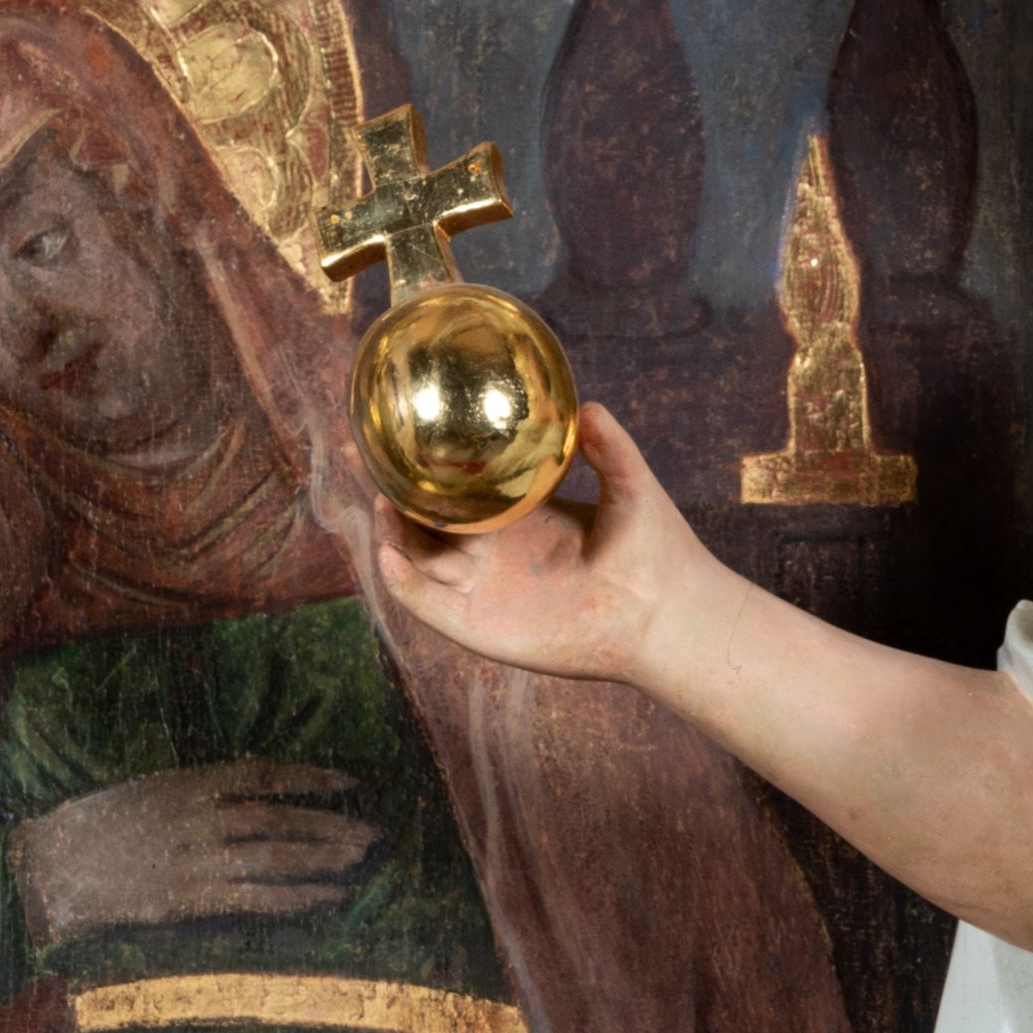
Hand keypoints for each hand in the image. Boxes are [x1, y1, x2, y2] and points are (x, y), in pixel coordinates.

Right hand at [14, 764, 380, 944]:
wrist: (53, 867)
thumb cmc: (100, 827)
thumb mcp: (149, 791)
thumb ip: (199, 794)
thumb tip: (250, 796)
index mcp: (186, 783)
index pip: (261, 774)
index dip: (308, 778)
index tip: (346, 780)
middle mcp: (197, 819)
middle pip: (277, 818)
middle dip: (329, 824)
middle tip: (372, 831)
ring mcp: (196, 860)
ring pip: (274, 857)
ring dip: (322, 858)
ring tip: (359, 859)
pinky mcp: (191, 900)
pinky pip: (257, 899)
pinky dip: (298, 897)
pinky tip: (329, 897)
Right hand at [373, 401, 720, 694]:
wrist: (669, 616)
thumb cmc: (658, 554)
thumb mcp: (631, 487)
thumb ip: (609, 448)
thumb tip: (586, 404)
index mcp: (519, 518)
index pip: (457, 488)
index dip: (424, 464)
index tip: (396, 430)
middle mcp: (494, 553)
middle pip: (423, 523)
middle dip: (391, 492)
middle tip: (363, 453)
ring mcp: (485, 591)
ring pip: (417, 561)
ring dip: (390, 533)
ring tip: (378, 498)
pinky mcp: (483, 628)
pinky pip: (430, 606)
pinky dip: (403, 583)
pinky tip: (388, 554)